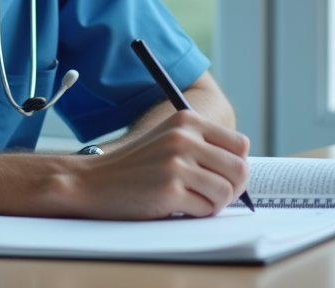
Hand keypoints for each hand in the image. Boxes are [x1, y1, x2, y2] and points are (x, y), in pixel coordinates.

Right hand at [71, 110, 249, 218]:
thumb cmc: (135, 167)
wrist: (93, 181)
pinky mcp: (169, 190)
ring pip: (225, 192)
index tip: (224, 177)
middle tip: (215, 197)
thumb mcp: (168, 140)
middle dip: (233, 189)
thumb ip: (201, 145)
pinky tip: (178, 208)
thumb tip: (242, 169)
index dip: (237, 165)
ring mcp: (176, 164)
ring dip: (214, 204)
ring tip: (195, 203)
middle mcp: (183, 138)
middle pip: (239, 169)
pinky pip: (205, 209)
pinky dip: (196, 214)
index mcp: (186, 120)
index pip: (240, 144)